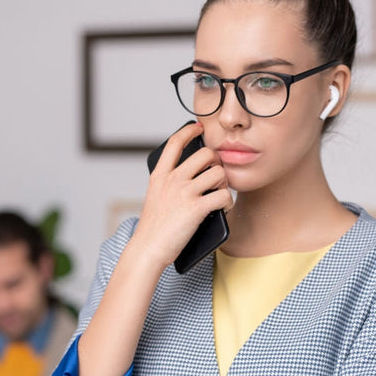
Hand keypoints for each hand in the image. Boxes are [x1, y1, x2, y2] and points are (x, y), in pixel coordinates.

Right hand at [132, 122, 232, 267]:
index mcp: (160, 175)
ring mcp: (184, 193)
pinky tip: (223, 208)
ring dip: (224, 183)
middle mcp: (172, 179)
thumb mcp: (155, 196)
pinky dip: (228, 202)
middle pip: (206, 154)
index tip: (199, 127)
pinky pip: (224, 195)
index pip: (175, 142)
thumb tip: (195, 174)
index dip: (189, 131)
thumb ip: (169, 182)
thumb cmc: (154, 227)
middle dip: (217, 163)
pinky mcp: (196, 208)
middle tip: (216, 176)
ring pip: (219, 173)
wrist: (148, 248)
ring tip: (219, 193)